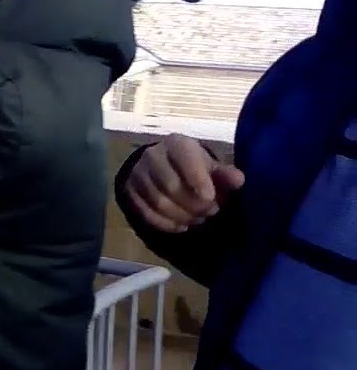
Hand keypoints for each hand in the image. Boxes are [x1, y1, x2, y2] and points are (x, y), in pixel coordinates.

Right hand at [125, 133, 244, 232]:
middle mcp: (152, 156)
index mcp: (176, 144)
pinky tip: (182, 226)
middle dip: (194, 204)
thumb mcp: (210, 165)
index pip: (184, 160)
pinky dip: (167, 224)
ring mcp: (138, 174)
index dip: (198, 180)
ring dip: (182, 216)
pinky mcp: (130, 191)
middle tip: (211, 212)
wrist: (161, 165)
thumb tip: (239, 180)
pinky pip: (147, 213)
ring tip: (198, 219)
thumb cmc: (192, 165)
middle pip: (170, 186)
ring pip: (159, 203)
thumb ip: (225, 174)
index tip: (211, 198)